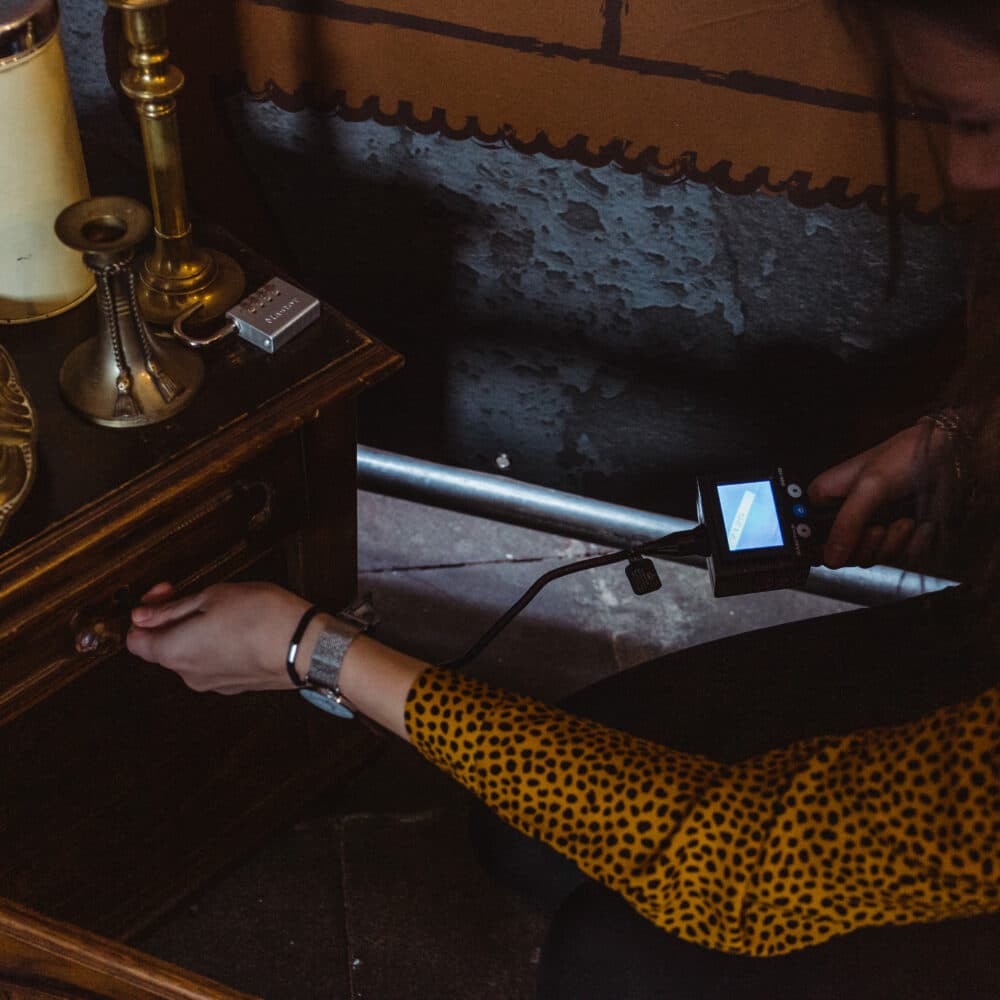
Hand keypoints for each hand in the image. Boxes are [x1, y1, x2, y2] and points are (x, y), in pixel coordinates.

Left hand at [126, 581, 310, 693]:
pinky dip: (218, 646)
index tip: (164, 593)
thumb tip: (142, 616)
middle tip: (194, 593)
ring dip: (197, 633)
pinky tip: (240, 628)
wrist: (305, 646)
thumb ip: (172, 608)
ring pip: (190, 655)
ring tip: (224, 609)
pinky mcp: (235, 685)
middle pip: (163, 648)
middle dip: (173, 620)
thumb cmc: (260, 617)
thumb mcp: (211, 596)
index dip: (145, 613)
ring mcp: (212, 683)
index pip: (135, 640)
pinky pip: (214, 664)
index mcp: (173, 651)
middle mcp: (187, 674)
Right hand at [808, 421, 947, 568]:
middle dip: (866, 545)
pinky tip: (919, 525)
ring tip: (905, 520)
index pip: (811, 537)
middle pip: (841, 555)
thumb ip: (847, 524)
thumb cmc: (904, 457)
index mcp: (826, 499)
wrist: (949, 456)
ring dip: (893, 543)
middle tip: (879, 528)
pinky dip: (913, 544)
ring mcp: (870, 527)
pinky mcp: (896, 537)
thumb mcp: (870, 486)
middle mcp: (845, 516)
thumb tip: (829, 558)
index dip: (824, 548)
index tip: (843, 546)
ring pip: (870, 558)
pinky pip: (898, 557)